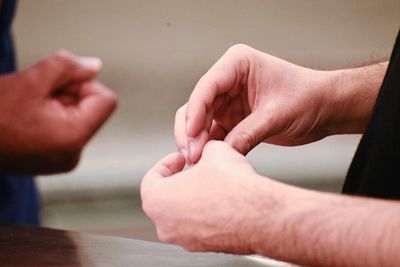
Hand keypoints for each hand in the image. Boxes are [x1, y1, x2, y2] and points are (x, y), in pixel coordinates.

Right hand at [0, 50, 116, 173]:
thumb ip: (69, 67)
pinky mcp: (56, 162)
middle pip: (92, 108)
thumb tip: (96, 66)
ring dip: (59, 104)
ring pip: (79, 117)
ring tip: (29, 109)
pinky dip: (54, 118)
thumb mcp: (31, 80)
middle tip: (37, 96)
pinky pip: (68, 130)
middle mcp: (74, 155)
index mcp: (73, 138)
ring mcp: (65, 161)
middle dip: (68, 95)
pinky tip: (29, 119)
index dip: (85, 84)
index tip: (57, 85)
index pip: (107, 100)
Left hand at [141, 141, 280, 253]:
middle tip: (196, 170)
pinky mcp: (204, 246)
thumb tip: (207, 151)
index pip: (152, 177)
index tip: (181, 159)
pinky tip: (225, 201)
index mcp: (158, 199)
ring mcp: (185, 239)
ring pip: (183, 213)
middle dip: (181, 180)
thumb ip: (203, 150)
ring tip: (214, 183)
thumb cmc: (234, 188)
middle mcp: (166, 225)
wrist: (261, 216)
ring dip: (194, 197)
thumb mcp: (215, 151)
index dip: (168, 163)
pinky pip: (200, 225)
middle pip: (166, 197)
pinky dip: (207, 213)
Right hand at [175, 44, 341, 163]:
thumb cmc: (308, 98)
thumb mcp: (276, 115)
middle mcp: (227, 80)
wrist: (326, 109)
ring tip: (196, 163)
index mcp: (237, 64)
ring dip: (196, 142)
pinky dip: (208, 147)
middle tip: (192, 156)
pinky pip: (213, 134)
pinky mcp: (231, 119)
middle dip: (191, 131)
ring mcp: (227, 100)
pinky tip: (206, 162)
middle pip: (197, 105)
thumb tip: (219, 155)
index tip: (191, 135)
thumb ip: (247, 134)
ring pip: (199, 121)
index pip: (207, 87)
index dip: (195, 112)